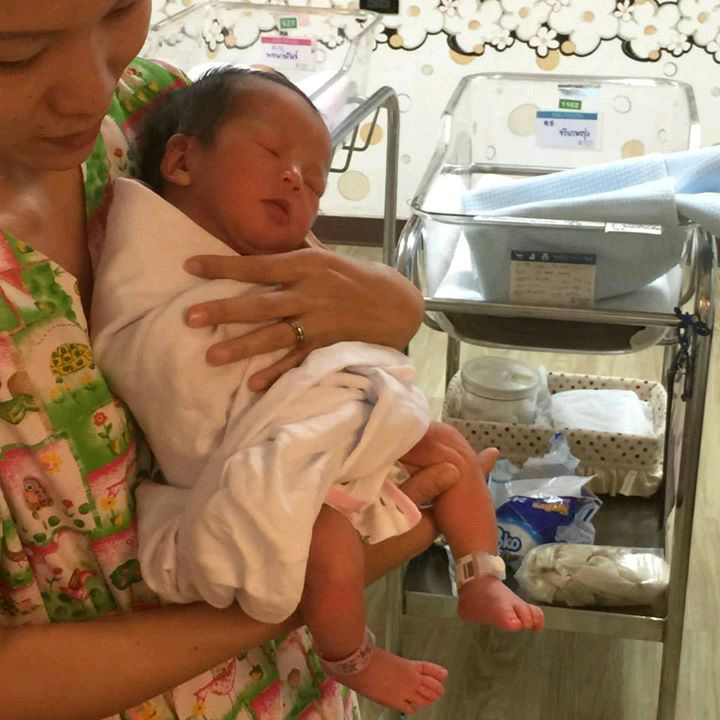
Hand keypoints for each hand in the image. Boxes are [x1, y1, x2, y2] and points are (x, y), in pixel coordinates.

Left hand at [183, 246, 423, 389]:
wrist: (396, 303)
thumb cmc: (357, 276)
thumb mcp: (327, 256)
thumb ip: (296, 249)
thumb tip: (266, 233)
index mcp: (306, 264)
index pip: (257, 264)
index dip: (223, 266)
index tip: (190, 267)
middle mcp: (310, 292)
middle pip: (260, 303)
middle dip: (224, 310)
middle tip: (190, 318)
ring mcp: (318, 321)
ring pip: (274, 334)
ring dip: (242, 346)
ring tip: (211, 356)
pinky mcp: (327, 345)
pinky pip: (297, 360)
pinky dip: (277, 372)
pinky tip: (254, 383)